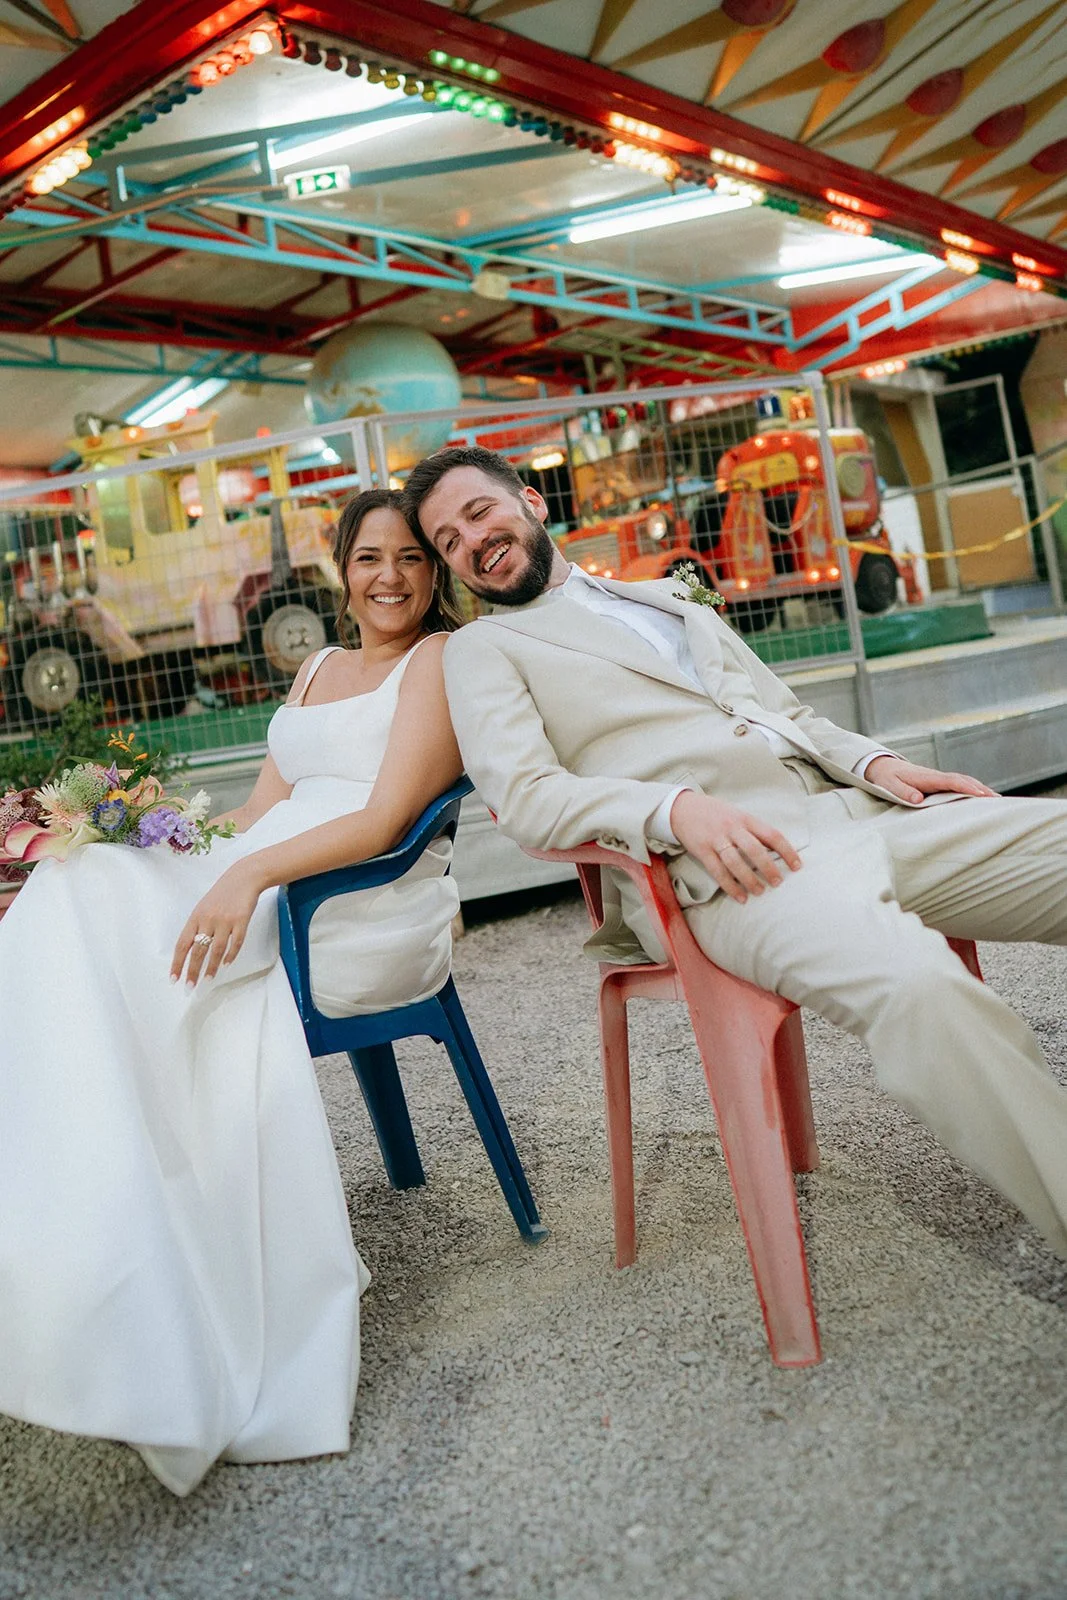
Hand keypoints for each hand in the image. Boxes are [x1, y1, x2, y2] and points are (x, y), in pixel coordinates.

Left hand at [171, 862, 262, 986]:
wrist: (243, 878)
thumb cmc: (223, 894)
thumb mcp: (204, 907)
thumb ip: (197, 927)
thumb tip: (190, 951)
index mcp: (196, 917)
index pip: (182, 944)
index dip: (177, 963)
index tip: (174, 978)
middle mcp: (208, 920)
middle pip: (198, 951)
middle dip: (192, 971)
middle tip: (189, 986)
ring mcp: (225, 921)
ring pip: (216, 950)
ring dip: (211, 967)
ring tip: (208, 980)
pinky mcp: (241, 921)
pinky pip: (236, 943)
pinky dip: (230, 955)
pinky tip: (226, 964)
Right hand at [670, 790, 801, 904]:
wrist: (682, 808)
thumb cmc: (714, 813)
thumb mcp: (736, 815)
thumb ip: (753, 830)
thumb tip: (775, 850)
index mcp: (745, 818)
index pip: (772, 834)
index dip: (787, 851)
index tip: (797, 866)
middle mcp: (732, 828)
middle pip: (754, 849)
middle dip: (769, 867)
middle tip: (778, 882)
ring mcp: (716, 839)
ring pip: (736, 862)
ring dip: (749, 879)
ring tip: (759, 891)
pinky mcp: (702, 850)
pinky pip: (718, 871)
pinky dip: (730, 886)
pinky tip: (740, 896)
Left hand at [864, 755, 995, 804]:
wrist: (883, 766)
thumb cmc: (886, 778)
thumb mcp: (890, 785)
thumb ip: (903, 792)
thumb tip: (918, 800)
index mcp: (927, 778)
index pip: (951, 781)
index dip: (966, 788)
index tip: (980, 795)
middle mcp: (937, 776)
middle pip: (964, 781)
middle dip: (981, 789)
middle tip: (999, 800)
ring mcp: (939, 779)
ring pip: (964, 782)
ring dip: (981, 789)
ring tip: (998, 800)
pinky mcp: (939, 783)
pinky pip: (959, 785)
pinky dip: (973, 789)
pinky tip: (983, 797)